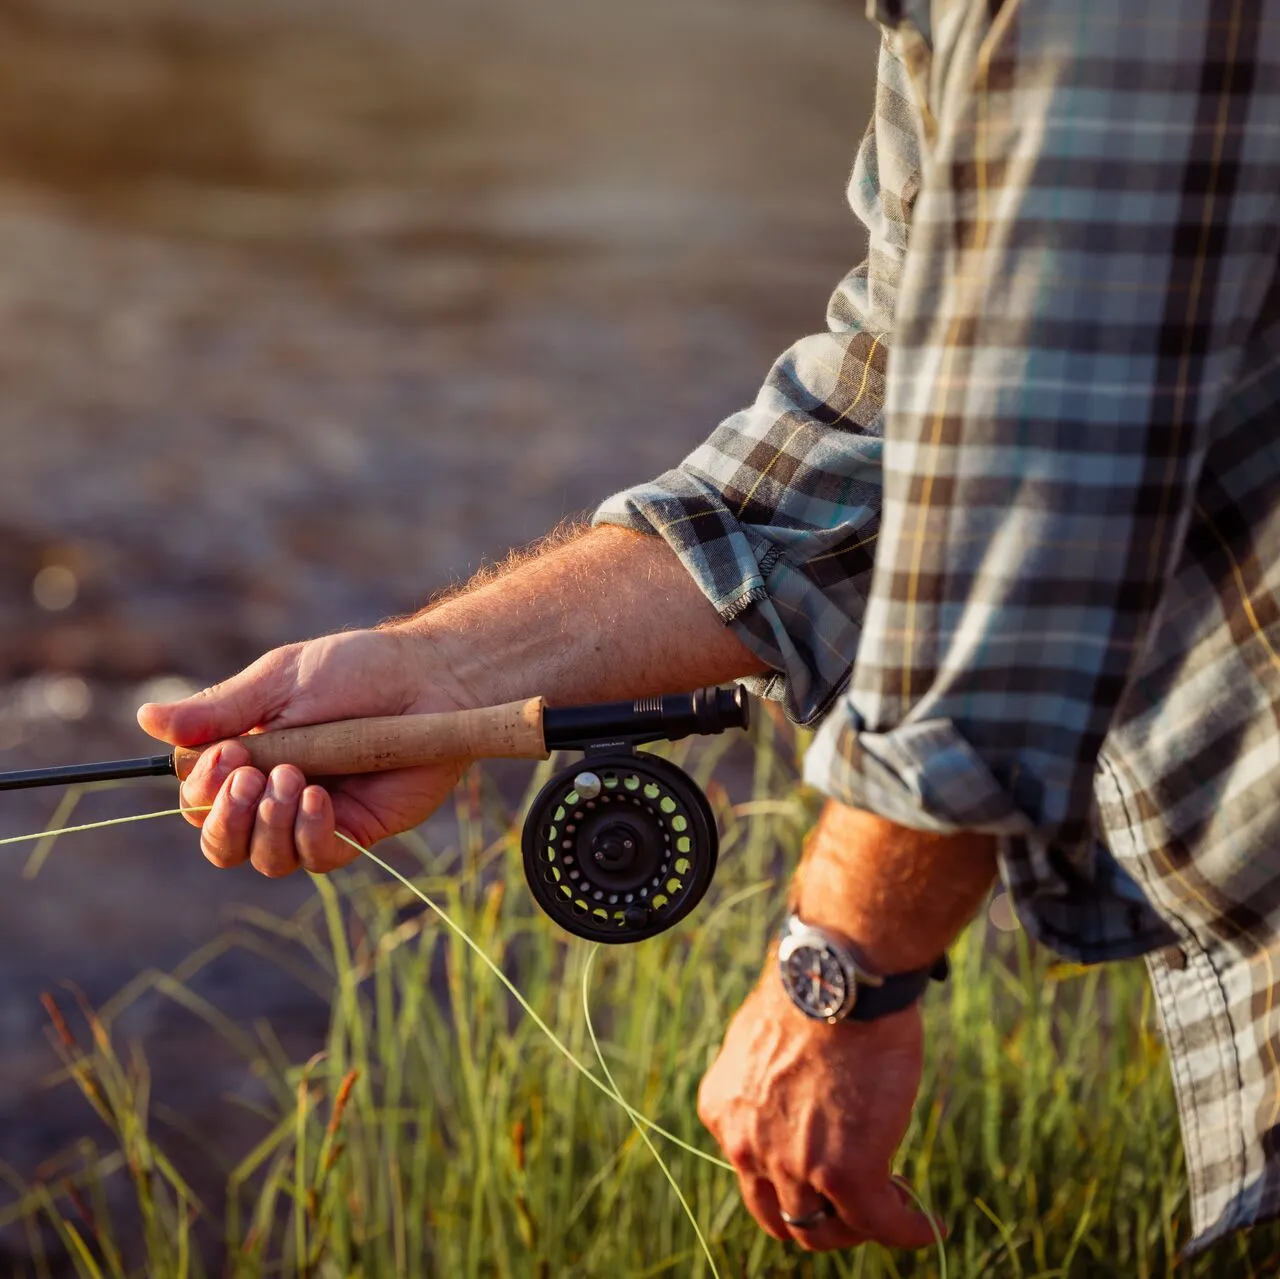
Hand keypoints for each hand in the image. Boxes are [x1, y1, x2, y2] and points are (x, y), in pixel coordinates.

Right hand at [136, 627, 472, 876]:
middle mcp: (276, 793)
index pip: (199, 798)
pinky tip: (320, 799)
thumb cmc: (358, 670)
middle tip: (252, 775)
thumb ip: (219, 710)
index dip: (201, 789)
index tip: (227, 754)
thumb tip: (145, 718)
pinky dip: (309, 834)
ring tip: (295, 779)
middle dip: (224, 817)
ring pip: (265, 858)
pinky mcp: (359, 829)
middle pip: (221, 842)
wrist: (430, 678)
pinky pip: (318, 858)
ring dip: (266, 824)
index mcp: (250, 755)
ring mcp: (317, 815)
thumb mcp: (281, 681)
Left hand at [697, 972, 940, 1252]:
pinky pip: (880, 1222)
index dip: (790, 1177)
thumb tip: (798, 1085)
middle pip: (780, 1212)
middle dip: (817, 1212)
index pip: (753, 1171)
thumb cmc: (813, 990)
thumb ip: (770, 1078)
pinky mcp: (845, 1175)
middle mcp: (745, 1145)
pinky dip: (907, 1229)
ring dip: (857, 1225)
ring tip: (892, 1206)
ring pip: (822, 1229)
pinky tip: (928, 1223)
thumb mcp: (768, 1039)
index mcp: (724, 1109)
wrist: (838, 978)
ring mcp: (792, 1166)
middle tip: (852, 1197)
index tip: (822, 1169)